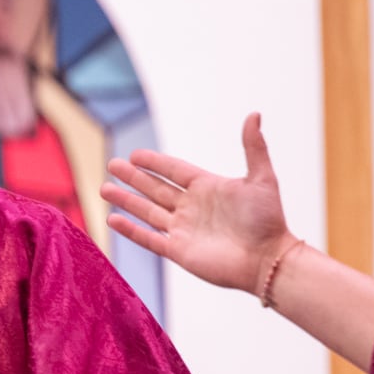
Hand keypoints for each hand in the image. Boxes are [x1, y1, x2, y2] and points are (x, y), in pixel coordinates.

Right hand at [102, 112, 296, 293]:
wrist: (267, 259)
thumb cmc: (268, 220)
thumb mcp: (262, 179)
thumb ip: (254, 147)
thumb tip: (253, 114)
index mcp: (207, 188)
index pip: (174, 171)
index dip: (155, 163)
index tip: (135, 155)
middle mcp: (191, 208)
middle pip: (155, 189)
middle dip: (133, 177)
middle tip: (112, 165)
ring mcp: (183, 230)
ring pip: (146, 211)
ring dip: (126, 200)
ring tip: (104, 189)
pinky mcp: (178, 251)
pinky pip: (148, 238)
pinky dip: (130, 230)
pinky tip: (113, 219)